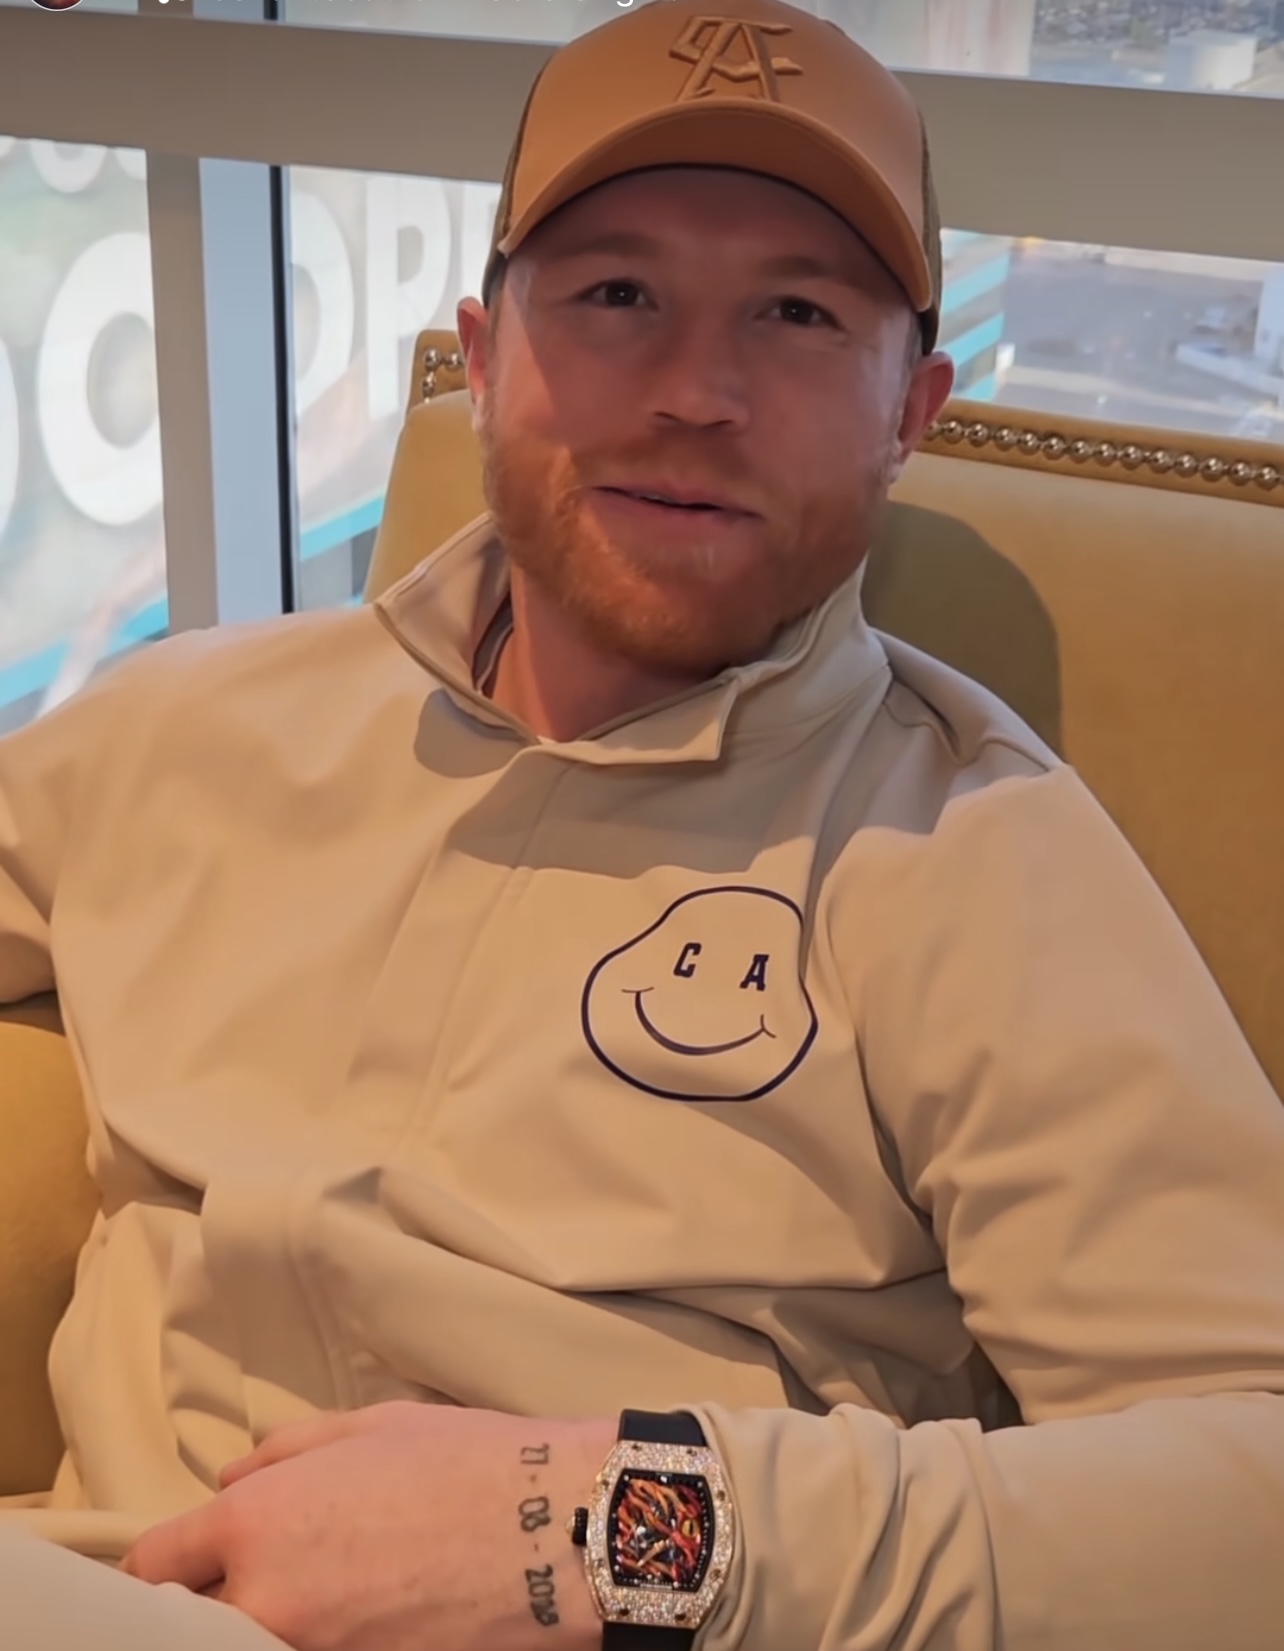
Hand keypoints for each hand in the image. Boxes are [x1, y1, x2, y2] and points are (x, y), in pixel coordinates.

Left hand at [121, 1401, 615, 1650]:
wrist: (556, 1531)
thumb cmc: (466, 1463)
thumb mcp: (370, 1425)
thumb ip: (284, 1452)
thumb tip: (232, 1479)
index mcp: (257, 1522)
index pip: (157, 1566)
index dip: (170, 1562)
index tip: (190, 1561)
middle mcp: (269, 1601)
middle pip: (197, 1624)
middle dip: (218, 1601)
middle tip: (265, 1577)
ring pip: (259, 1644)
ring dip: (274, 1621)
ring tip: (332, 1588)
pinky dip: (326, 1638)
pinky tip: (368, 1611)